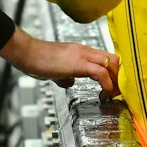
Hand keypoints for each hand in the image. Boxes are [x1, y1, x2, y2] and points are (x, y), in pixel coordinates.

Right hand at [0, 28, 118, 97]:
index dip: (114, 73)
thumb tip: (70, 83)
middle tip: (115, 93)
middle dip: (119, 78)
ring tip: (111, 96)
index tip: (112, 87)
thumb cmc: (37, 60)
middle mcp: (86, 50)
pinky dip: (107, 85)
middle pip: (115, 59)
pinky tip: (102, 96)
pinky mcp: (79, 63)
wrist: (27, 53)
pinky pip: (101, 73)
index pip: (107, 58)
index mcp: (82, 51)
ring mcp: (83, 55)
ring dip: (116, 82)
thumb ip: (65, 75)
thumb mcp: (55, 70)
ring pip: (112, 64)